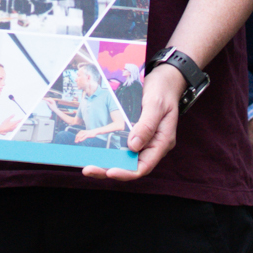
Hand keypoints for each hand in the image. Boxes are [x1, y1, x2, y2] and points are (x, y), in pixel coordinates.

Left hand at [83, 64, 181, 180]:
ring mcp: (144, 140)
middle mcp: (152, 145)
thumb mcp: (156, 104)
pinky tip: (94, 150)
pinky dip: (108, 150)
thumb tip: (133, 146)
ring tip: (87, 165)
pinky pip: (121, 147)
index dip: (127, 172)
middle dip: (109, 169)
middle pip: (131, 166)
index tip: (110, 172)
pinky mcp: (135, 134)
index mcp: (162, 142)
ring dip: (106, 162)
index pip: (144, 166)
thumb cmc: (163, 91)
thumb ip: (147, 125)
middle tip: (88, 170)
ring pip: (124, 159)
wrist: (164, 80)